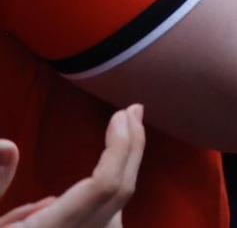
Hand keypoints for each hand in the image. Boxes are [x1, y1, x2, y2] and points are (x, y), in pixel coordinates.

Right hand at [0, 104, 144, 226]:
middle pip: (118, 193)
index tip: (120, 114)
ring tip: (123, 132)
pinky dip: (107, 194)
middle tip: (132, 111)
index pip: (103, 187)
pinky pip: (102, 222)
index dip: (119, 147)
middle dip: (131, 147)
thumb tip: (8, 145)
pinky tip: (102, 173)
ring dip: (123, 168)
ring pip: (115, 209)